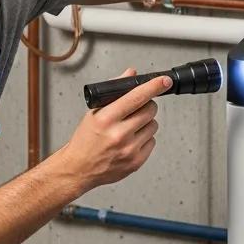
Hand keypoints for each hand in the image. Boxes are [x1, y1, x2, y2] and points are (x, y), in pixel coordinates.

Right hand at [60, 69, 166, 190]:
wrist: (79, 169)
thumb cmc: (85, 140)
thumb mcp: (94, 113)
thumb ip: (114, 92)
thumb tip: (130, 74)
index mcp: (106, 119)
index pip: (136, 97)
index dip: (153, 86)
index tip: (164, 81)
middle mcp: (119, 134)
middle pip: (150, 110)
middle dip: (147, 105)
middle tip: (137, 108)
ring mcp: (129, 149)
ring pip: (153, 126)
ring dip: (146, 123)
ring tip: (131, 127)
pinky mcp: (136, 162)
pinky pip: (152, 141)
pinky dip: (145, 138)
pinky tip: (131, 140)